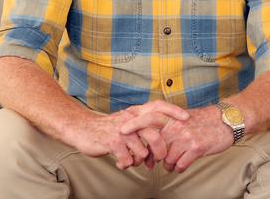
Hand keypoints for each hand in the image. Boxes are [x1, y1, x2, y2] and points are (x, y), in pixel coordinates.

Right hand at [69, 101, 188, 169]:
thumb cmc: (107, 129)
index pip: (158, 106)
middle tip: (157, 160)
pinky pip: (128, 160)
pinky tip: (120, 162)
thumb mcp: (127, 122)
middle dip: (159, 151)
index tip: (187, 118)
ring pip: (142, 151)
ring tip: (132, 160)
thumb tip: (159, 141)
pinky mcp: (112, 142)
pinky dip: (126, 164)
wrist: (82, 129)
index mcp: (135, 113)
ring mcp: (121, 131)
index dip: (173, 111)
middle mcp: (130, 119)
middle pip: (155, 135)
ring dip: (140, 160)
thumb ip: (142, 127)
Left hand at [121, 106, 232, 172]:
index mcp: (171, 117)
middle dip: (149, 155)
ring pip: (166, 158)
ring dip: (167, 164)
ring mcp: (185, 137)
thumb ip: (166, 126)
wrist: (224, 121)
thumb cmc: (202, 121)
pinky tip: (182, 164)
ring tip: (172, 162)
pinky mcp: (195, 148)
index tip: (121, 130)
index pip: (148, 118)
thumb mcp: (181, 118)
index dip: (134, 124)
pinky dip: (178, 167)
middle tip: (148, 163)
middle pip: (154, 143)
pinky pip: (179, 165)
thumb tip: (150, 139)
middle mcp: (176, 126)